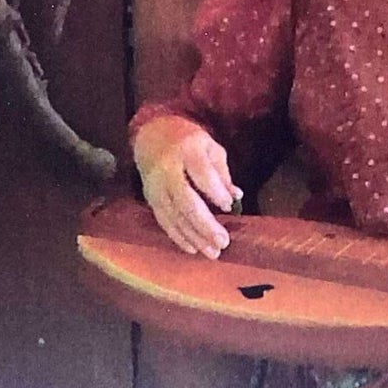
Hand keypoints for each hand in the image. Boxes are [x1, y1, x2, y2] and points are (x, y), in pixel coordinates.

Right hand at [133, 114, 240, 257]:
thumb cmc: (188, 141)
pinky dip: (178, 237)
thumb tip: (237, 196)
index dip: (214, 191)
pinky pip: (164, 221)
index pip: (201, 174)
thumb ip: (222, 172)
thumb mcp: (209, 147)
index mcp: (187, 151)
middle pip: (186, 201)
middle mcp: (168, 170)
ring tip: (213, 252)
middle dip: (205, 224)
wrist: (151, 135)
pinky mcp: (150, 198)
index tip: (228, 205)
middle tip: (223, 242)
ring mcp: (156, 186)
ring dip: (194, 237)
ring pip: (174, 216)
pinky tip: (193, 249)